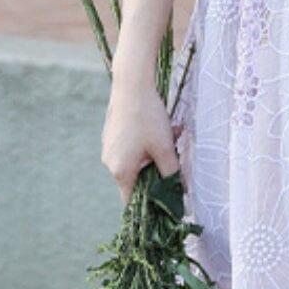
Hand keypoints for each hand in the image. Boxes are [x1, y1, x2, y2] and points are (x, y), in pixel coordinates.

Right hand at [102, 76, 180, 204]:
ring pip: (135, 161)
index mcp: (121, 171)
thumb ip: (171, 174)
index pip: (131, 200)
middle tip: (173, 157)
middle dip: (156, 171)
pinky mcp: (111, 134)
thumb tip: (180, 192)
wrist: (131, 85)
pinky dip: (145, 144)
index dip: (148, 203)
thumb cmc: (148, 118)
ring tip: (169, 136)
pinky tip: (158, 128)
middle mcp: (110, 162)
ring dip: (153, 155)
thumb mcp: (165, 149)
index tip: (164, 201)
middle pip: (136, 179)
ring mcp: (109, 147)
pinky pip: (130, 147)